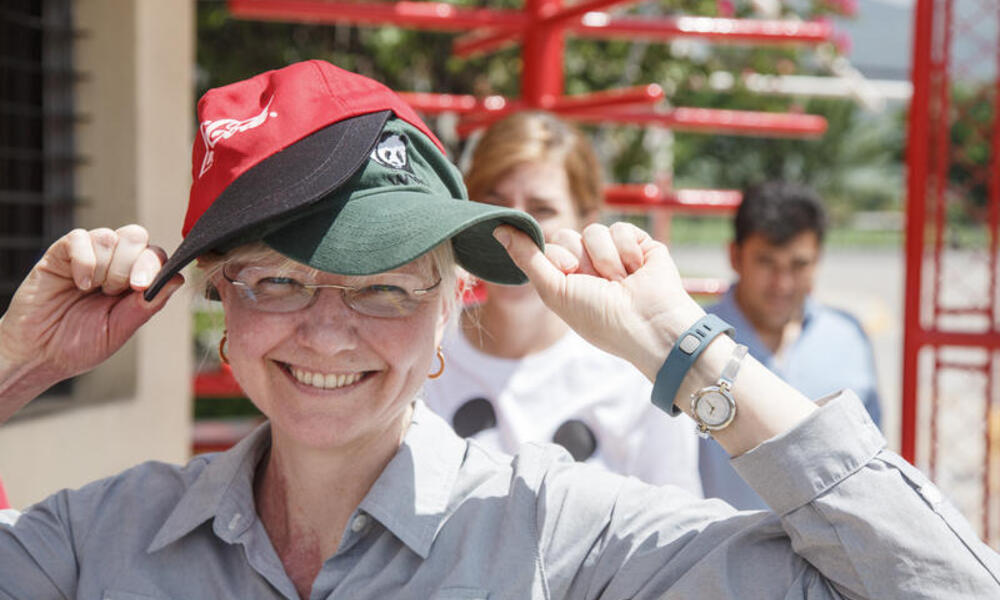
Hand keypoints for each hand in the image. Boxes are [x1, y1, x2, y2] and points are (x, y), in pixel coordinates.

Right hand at [0, 226, 182, 414]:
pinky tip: (79, 282)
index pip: (156, 255)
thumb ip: (148, 304)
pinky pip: (80, 238)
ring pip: (110, 236)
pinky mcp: (61, 253)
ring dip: (104, 267)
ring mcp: (88, 256)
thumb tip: (178, 278)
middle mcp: (113, 263)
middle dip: (130, 264)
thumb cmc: (79, 345)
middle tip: (112, 291)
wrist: (38, 354)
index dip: (153, 266)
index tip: (139, 287)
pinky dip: (84, 260)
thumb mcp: (120, 328)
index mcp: (133, 281)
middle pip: (137, 236)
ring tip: (91, 290)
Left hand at [494, 222, 704, 379]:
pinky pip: (621, 228)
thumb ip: (527, 258)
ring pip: (594, 230)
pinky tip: (637, 271)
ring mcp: (615, 254)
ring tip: (621, 282)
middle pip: (568, 234)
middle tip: (598, 282)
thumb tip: (498, 229)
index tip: (571, 273)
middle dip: (581, 258)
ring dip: (606, 259)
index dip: (558, 257)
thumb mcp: (555, 290)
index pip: (549, 247)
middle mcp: (589, 266)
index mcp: (567, 280)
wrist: (649, 324)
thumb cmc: (600, 318)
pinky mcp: (640, 245)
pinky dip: (627, 251)